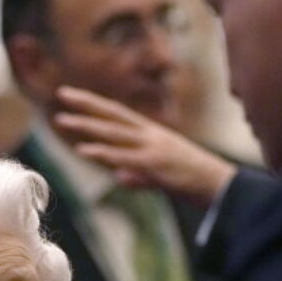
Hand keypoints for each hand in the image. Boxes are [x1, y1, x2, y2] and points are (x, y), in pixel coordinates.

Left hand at [52, 85, 234, 205]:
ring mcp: (152, 148)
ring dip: (87, 126)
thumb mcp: (161, 175)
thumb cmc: (192, 181)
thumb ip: (138, 174)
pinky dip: (102, 152)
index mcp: (153, 133)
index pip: (119, 114)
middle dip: (87, 104)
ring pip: (114, 133)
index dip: (97, 104)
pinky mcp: (154, 164)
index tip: (76, 96)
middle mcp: (151, 135)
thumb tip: (120, 176)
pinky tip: (82, 150)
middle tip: (62, 93)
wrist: (219, 187)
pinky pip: (123, 157)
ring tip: (63, 120)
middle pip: (113, 115)